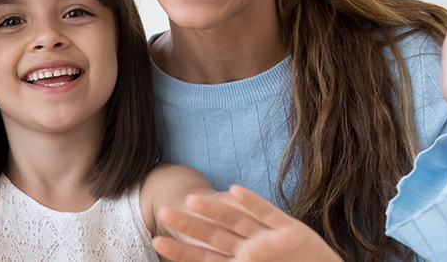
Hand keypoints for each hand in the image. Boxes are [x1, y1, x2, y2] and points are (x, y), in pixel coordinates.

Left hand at [153, 185, 340, 261]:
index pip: (204, 258)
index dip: (181, 251)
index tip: (156, 241)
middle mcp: (251, 249)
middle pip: (214, 235)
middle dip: (189, 225)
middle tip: (164, 212)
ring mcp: (269, 238)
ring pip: (236, 221)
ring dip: (215, 210)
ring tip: (192, 200)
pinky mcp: (290, 229)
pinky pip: (267, 214)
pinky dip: (252, 203)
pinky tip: (234, 190)